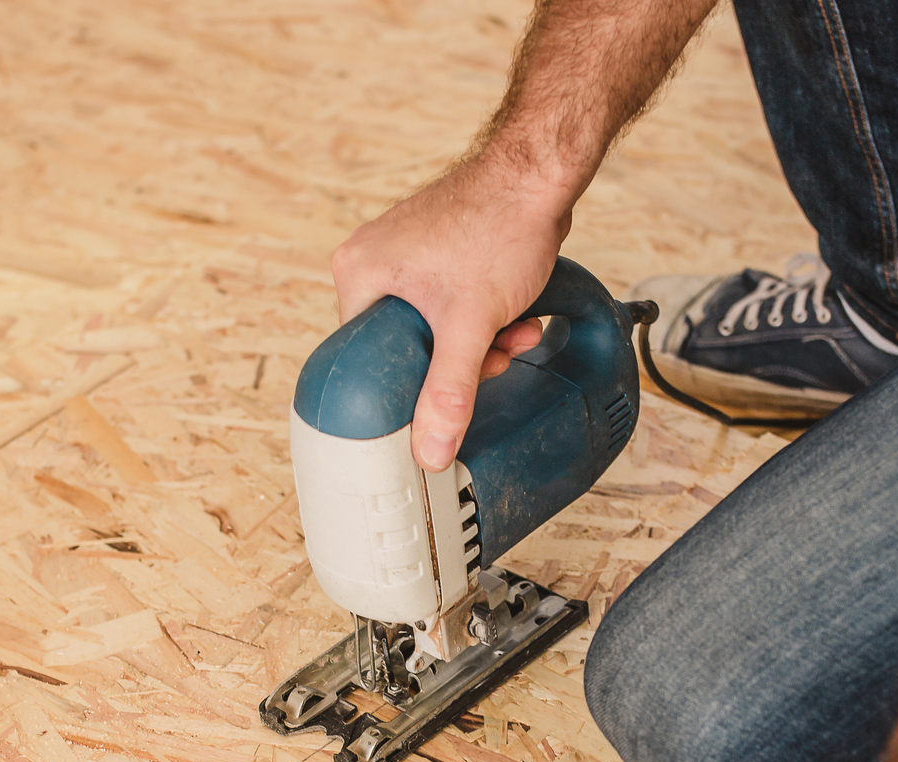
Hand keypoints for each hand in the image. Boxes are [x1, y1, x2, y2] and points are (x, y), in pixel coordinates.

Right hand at [331, 156, 574, 470]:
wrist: (540, 174)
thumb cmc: (498, 226)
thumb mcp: (471, 324)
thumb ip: (449, 392)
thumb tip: (430, 451)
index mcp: (357, 274)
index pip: (363, 359)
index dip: (403, 386)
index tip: (436, 398)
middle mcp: (371, 261)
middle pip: (403, 347)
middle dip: (457, 362)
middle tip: (490, 359)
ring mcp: (404, 255)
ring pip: (434, 329)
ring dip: (478, 343)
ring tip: (511, 333)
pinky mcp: (436, 252)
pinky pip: (450, 305)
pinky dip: (482, 318)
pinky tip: (512, 317)